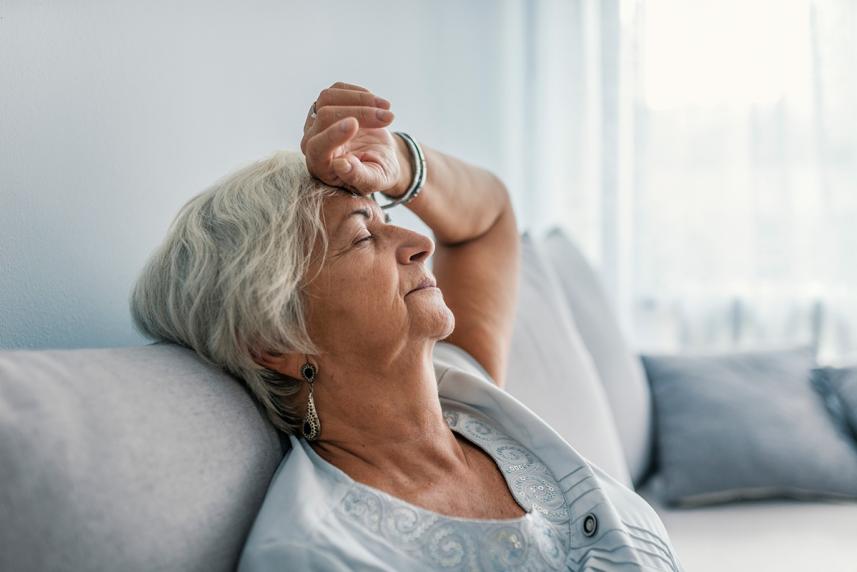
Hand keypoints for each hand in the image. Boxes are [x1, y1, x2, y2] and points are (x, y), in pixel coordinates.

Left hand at [300, 82, 404, 196]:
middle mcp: (312, 141)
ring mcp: (316, 120)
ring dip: (360, 99)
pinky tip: (376, 103)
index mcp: (320, 165)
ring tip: (386, 107)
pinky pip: (337, 88)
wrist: (380, 158)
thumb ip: (358, 177)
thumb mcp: (374, 181)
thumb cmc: (376, 173)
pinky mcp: (327, 104)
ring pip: (328, 98)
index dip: (332, 135)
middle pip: (325, 117)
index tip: (354, 125)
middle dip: (360, 114)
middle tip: (389, 118)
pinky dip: (359, 92)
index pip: (316, 147)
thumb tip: (341, 165)